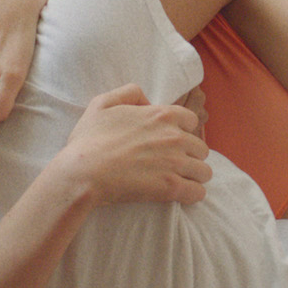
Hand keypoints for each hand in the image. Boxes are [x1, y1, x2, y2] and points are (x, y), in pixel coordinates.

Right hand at [53, 85, 211, 205]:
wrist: (83, 172)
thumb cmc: (89, 139)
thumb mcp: (103, 103)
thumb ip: (129, 93)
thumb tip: (147, 100)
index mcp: (162, 115)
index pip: (191, 121)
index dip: (182, 131)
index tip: (171, 142)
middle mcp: (174, 137)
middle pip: (201, 148)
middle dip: (190, 156)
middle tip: (174, 164)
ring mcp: (175, 163)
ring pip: (204, 171)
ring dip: (194, 176)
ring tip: (181, 181)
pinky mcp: (171, 187)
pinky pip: (197, 192)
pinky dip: (192, 194)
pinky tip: (181, 194)